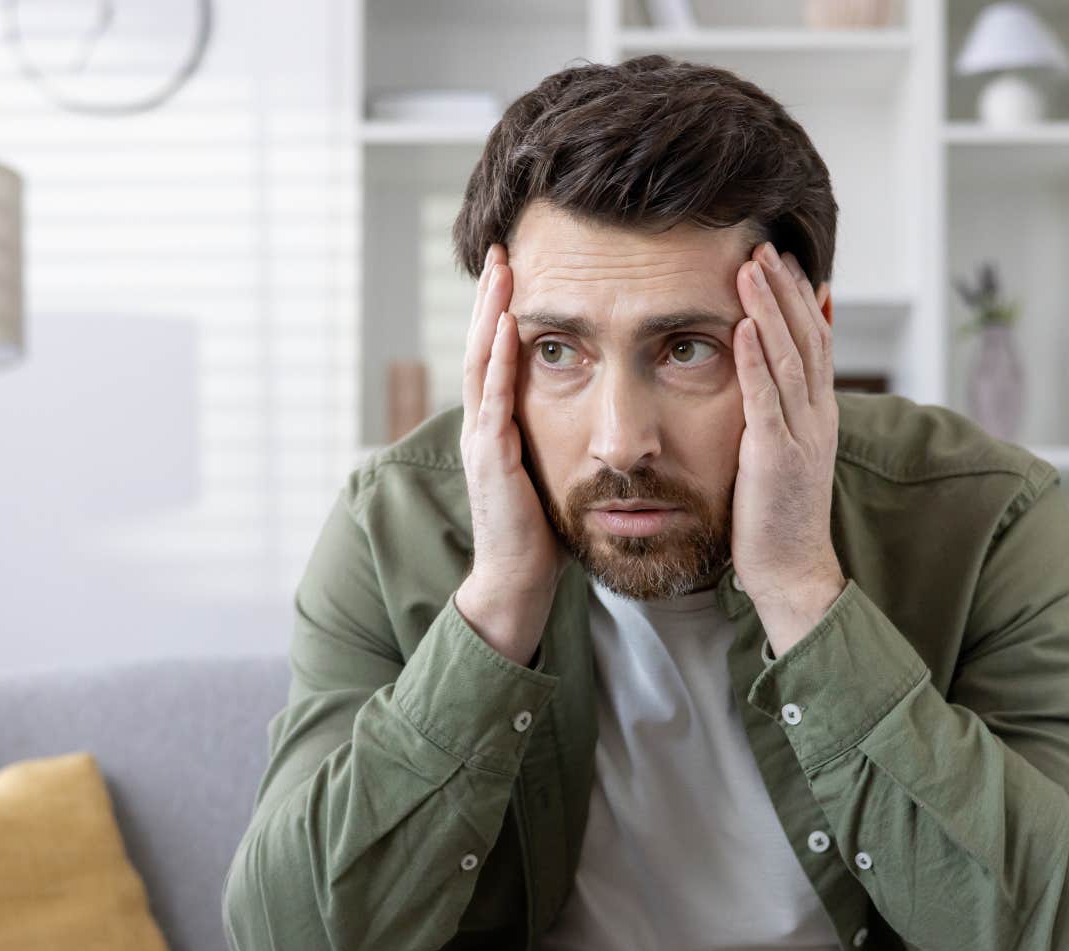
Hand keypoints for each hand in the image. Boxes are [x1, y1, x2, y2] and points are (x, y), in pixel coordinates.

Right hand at [456, 243, 569, 662]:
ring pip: (481, 363)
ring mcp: (481, 440)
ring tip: (501, 272)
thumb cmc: (540, 533)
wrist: (517, 581)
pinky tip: (507, 329)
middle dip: (491, 297)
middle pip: (481, 346)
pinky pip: (493, 400)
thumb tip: (587, 410)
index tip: (517, 269)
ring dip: (490, 314)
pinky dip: (497, 361)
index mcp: (497, 426)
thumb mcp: (551, 471)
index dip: (503, 311)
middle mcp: (482, 426)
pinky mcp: (491, 459)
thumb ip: (555, 437)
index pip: (497, 356)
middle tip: (502, 250)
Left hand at [730, 241, 846, 654]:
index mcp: (819, 413)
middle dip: (785, 288)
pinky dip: (756, 359)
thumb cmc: (776, 514)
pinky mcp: (776, 456)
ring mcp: (801, 434)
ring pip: (790, 356)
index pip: (815, 340)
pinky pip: (767, 398)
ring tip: (752, 267)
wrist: (791, 569)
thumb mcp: (781, 450)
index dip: (800, 297)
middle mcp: (817, 416)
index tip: (782, 259)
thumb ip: (778, 410)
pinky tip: (742, 326)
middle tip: (763, 245)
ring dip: (770, 308)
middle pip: (808, 336)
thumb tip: (766, 375)